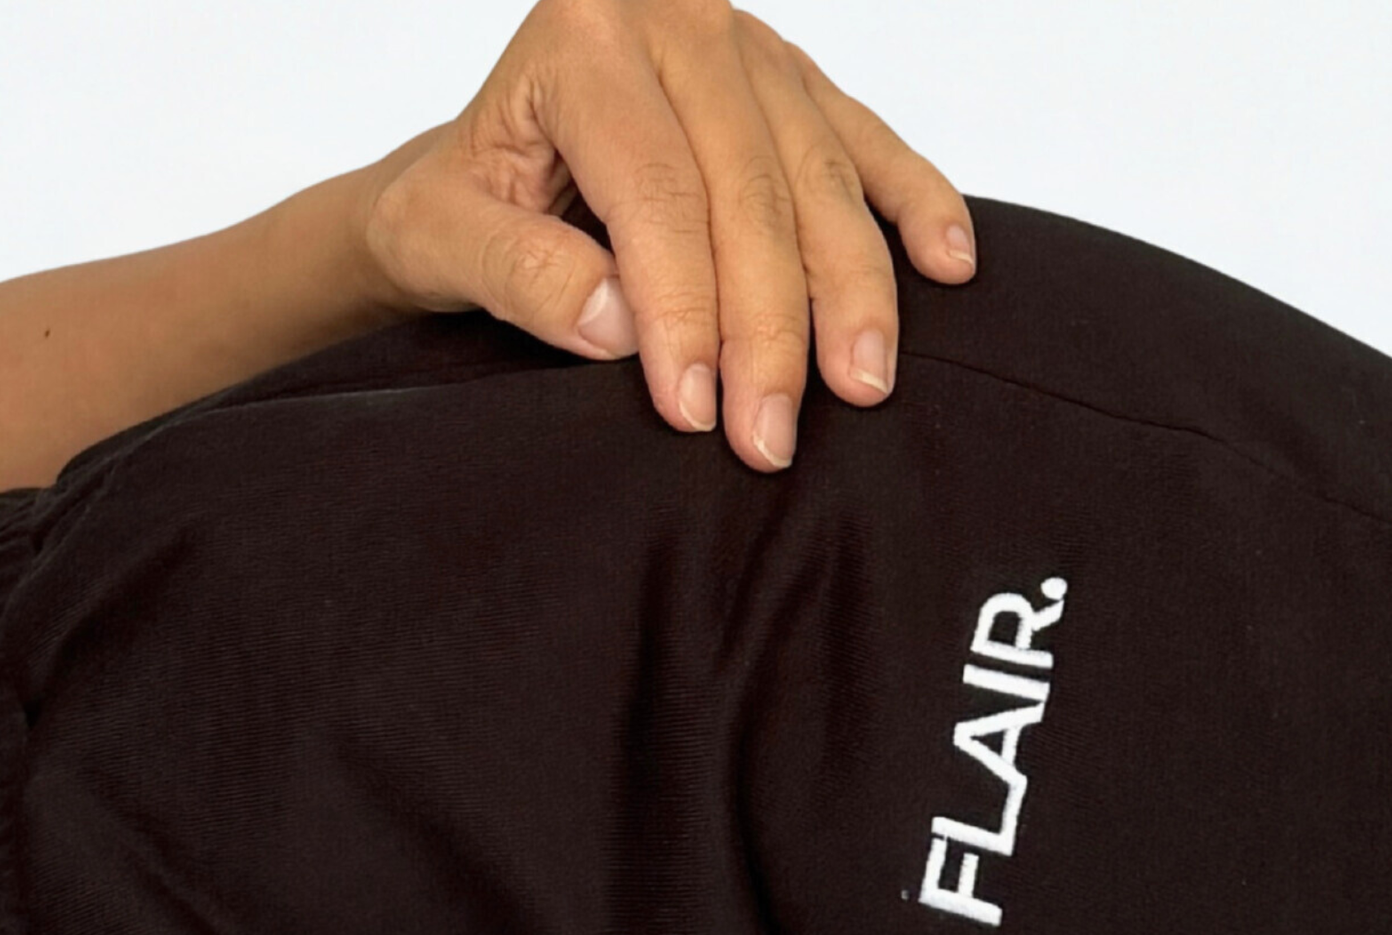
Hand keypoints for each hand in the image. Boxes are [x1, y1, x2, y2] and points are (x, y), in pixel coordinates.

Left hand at [351, 0, 977, 472]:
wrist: (477, 164)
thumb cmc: (458, 198)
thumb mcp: (442, 235)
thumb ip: (520, 272)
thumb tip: (620, 326)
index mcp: (582, 36)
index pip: (659, 191)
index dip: (685, 310)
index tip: (696, 411)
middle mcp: (673, 18)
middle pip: (751, 190)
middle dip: (770, 327)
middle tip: (771, 435)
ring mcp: (746, 46)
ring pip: (819, 176)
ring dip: (852, 290)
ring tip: (863, 384)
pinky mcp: (792, 79)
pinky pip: (868, 142)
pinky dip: (915, 202)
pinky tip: (948, 264)